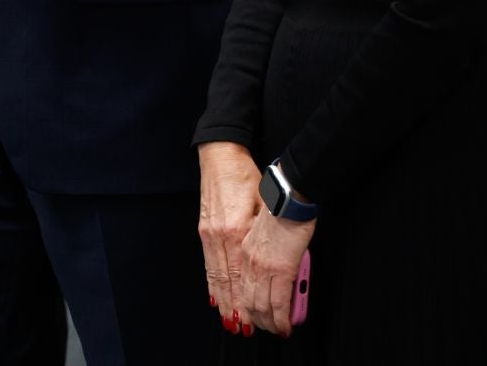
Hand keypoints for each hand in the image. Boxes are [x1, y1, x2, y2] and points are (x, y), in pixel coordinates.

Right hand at [197, 141, 262, 337]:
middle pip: (229, 283)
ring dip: (224, 301)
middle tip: (248, 330)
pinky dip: (212, 284)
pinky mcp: (204, 230)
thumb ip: (269, 234)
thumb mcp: (267, 204)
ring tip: (232, 321)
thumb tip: (282, 263)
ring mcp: (209, 234)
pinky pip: (208, 264)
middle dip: (238, 309)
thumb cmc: (248, 176)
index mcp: (238, 231)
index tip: (265, 319)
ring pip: (216, 276)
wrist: (221, 156)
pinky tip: (215, 297)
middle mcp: (220, 237)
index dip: (254, 301)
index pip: (245, 277)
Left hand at [238, 207, 313, 336]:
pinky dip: (282, 319)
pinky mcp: (282, 270)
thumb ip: (260, 249)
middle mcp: (249, 262)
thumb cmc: (279, 209)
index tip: (248, 314)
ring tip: (277, 329)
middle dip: (256, 319)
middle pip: (247, 300)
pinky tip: (286, 326)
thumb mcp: (260, 230)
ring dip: (270, 323)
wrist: (288, 198)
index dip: (242, 304)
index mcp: (242, 251)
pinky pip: (279, 304)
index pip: (238, 285)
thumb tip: (271, 267)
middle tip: (266, 327)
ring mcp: (264, 267)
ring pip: (262, 306)